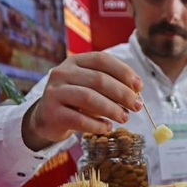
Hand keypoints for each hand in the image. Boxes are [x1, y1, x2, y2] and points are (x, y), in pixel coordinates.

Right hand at [22, 52, 143, 150]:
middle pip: (98, 79)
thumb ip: (110, 86)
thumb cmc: (75, 102)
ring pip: (89, 98)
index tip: (139, 86)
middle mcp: (62, 73)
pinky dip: (97, 124)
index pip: (102, 59)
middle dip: (122, 93)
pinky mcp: (52, 113)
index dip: (124, 72)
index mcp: (75, 61)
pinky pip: (79, 119)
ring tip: (124, 118)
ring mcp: (55, 92)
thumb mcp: (90, 87)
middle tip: (136, 106)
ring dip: (111, 109)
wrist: (47, 118)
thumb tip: (136, 94)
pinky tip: (106, 127)